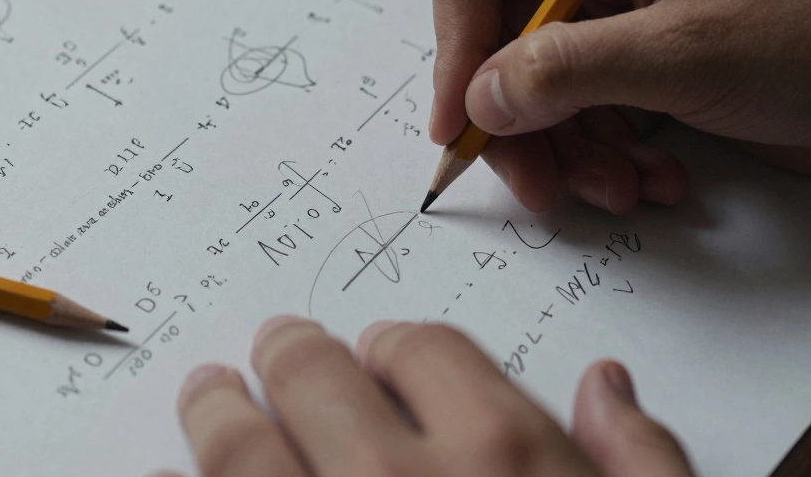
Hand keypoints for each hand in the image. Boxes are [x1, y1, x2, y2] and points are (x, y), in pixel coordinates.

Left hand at [161, 316, 691, 476]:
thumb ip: (642, 458)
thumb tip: (609, 386)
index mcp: (502, 451)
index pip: (421, 349)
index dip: (397, 347)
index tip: (385, 353)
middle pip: (315, 373)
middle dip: (293, 354)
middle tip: (277, 349)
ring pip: (238, 445)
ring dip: (217, 411)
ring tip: (208, 394)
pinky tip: (169, 476)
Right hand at [428, 0, 810, 213]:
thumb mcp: (683, 53)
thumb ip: (566, 71)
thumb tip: (476, 101)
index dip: (454, 45)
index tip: (460, 125)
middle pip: (501, 43)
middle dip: (518, 123)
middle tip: (541, 186)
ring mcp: (627, 21)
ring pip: (541, 95)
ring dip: (570, 154)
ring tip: (625, 188)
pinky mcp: (651, 71)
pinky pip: (590, 121)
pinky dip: (610, 160)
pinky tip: (657, 180)